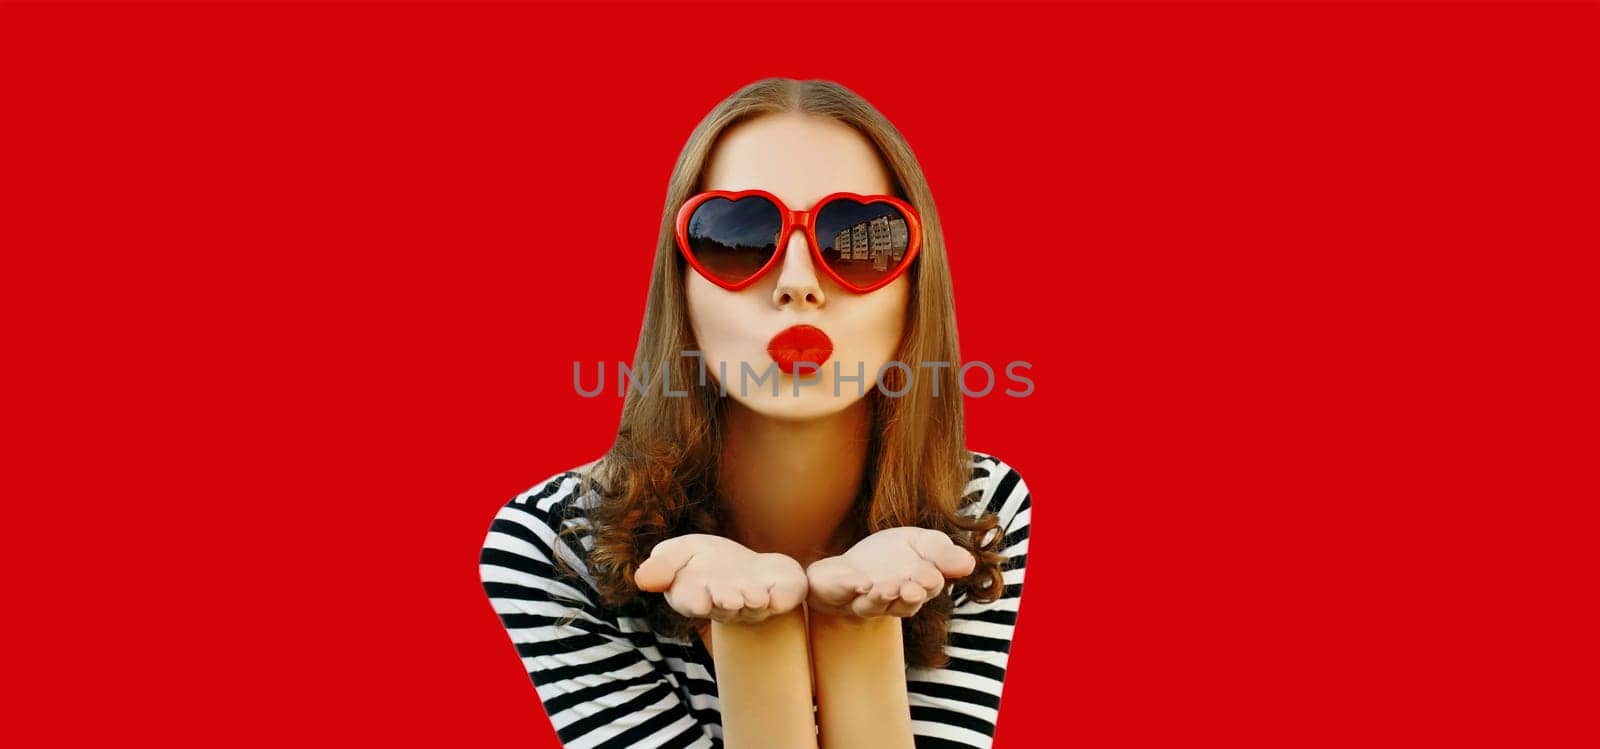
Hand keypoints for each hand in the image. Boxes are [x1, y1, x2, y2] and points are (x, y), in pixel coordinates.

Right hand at [634, 534, 807, 623]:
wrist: (752, 571)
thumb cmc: (710, 563)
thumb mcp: (681, 553)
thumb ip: (663, 564)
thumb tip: (642, 579)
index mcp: (696, 596)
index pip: (689, 601)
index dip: (693, 601)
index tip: (697, 601)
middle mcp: (726, 606)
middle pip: (724, 605)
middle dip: (727, 600)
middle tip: (729, 598)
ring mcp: (756, 605)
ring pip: (753, 607)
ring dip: (753, 601)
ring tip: (755, 597)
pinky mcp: (782, 597)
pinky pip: (783, 599)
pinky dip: (782, 596)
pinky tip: (777, 594)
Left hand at [805, 527, 975, 618]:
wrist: (844, 565)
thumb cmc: (886, 558)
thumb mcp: (919, 543)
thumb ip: (941, 552)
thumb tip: (969, 563)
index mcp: (913, 590)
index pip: (925, 589)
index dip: (928, 583)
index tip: (932, 576)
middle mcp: (889, 601)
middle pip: (901, 605)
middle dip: (907, 597)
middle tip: (912, 588)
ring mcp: (860, 600)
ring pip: (871, 606)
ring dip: (879, 598)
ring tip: (883, 587)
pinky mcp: (834, 593)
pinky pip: (840, 593)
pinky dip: (848, 588)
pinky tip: (858, 582)